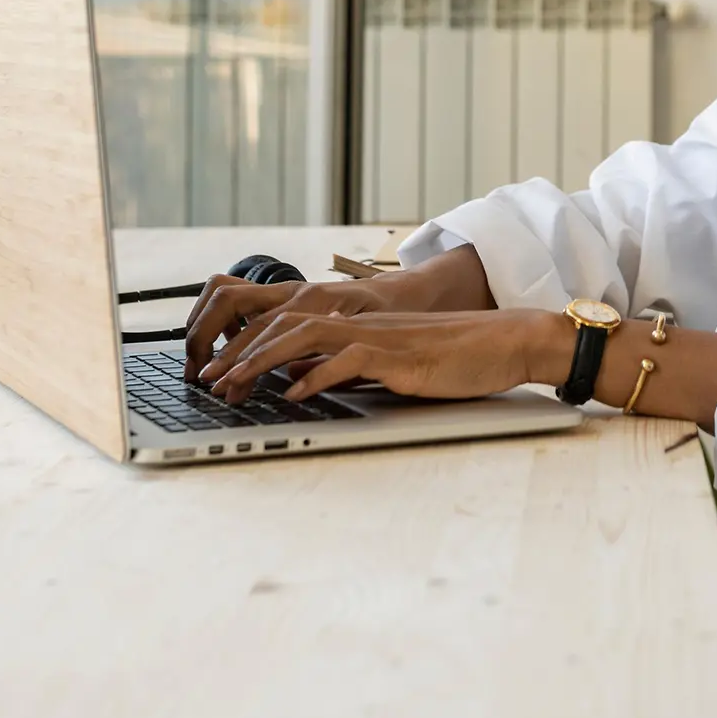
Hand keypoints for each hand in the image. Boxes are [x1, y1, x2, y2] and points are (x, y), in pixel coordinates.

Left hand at [184, 244, 495, 380]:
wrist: (506, 343)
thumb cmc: (459, 357)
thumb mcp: (396, 363)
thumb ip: (354, 368)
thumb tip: (308, 383)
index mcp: (361, 328)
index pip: (293, 324)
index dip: (252, 345)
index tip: (222, 371)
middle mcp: (364, 327)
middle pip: (288, 325)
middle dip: (243, 352)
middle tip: (210, 381)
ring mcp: (382, 339)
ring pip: (308, 337)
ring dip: (264, 361)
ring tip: (234, 386)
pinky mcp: (402, 358)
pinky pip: (350, 361)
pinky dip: (317, 376)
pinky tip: (295, 393)